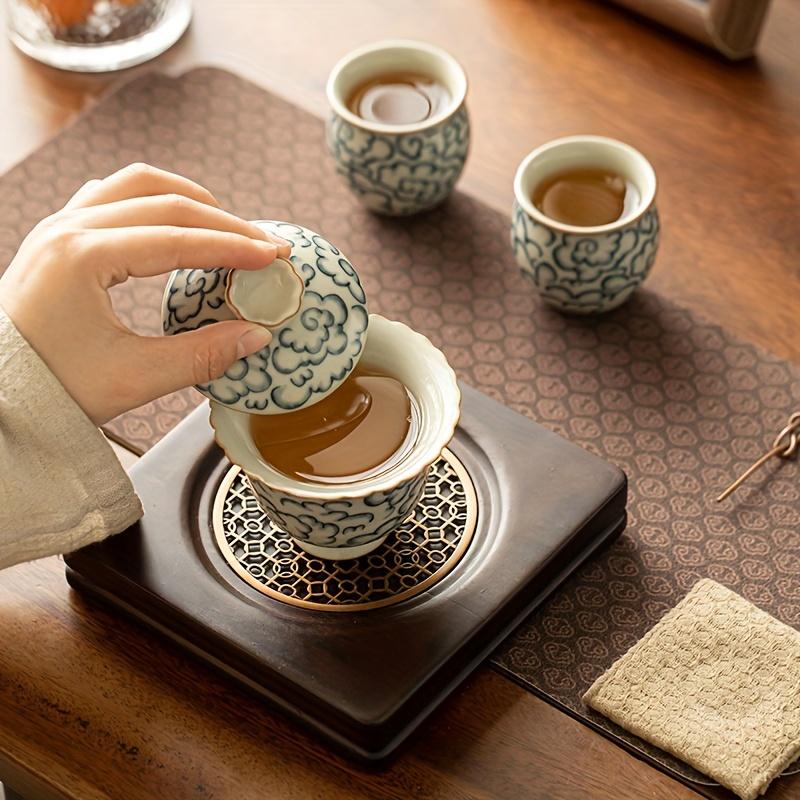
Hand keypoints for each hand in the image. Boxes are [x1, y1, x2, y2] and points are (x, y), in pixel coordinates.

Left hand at [0, 163, 289, 425]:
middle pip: (164, 202)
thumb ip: (201, 356)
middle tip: (265, 245)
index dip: (234, 247)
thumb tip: (256, 336)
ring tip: (226, 225)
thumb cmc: (52, 388)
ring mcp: (58, 226)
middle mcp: (67, 229)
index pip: (177, 238)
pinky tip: (173, 220)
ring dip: (187, 199)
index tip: (275, 255)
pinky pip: (110, 194)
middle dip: (224, 223)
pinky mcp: (56, 236)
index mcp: (82, 257)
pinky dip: (151, 200)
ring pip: (135, 185)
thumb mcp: (133, 379)